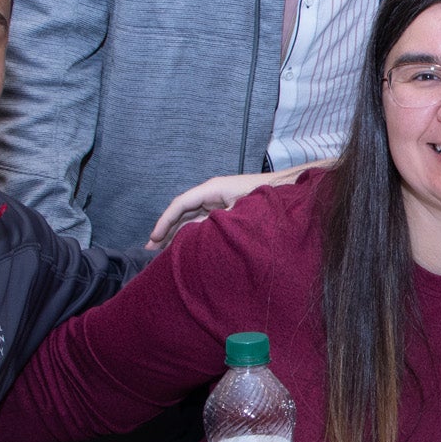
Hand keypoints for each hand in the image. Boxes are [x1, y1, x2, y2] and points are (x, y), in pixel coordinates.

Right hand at [145, 163, 319, 247]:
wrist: (291, 189)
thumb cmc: (269, 197)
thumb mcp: (243, 212)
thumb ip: (221, 223)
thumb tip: (201, 238)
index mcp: (213, 188)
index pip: (181, 204)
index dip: (165, 221)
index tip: (154, 238)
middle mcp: (212, 193)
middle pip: (182, 212)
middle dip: (165, 230)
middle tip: (149, 250)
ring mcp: (218, 202)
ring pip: (190, 218)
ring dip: (176, 233)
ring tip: (160, 252)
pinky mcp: (226, 211)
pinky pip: (202, 222)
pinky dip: (191, 233)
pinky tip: (184, 247)